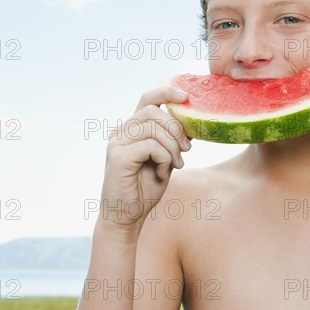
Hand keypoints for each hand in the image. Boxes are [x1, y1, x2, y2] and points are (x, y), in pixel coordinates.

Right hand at [98, 86, 191, 239]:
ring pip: (154, 128)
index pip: (147, 99)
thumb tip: (192, 122)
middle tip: (186, 149)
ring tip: (175, 165)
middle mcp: (121, 132)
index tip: (186, 96)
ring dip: (172, 147)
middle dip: (176, 128)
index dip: (166, 92)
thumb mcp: (165, 159)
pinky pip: (151, 146)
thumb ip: (172, 140)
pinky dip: (164, 159)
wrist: (125, 217)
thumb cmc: (144, 189)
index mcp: (131, 129)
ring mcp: (117, 143)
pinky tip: (162, 173)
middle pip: (153, 111)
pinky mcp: (118, 157)